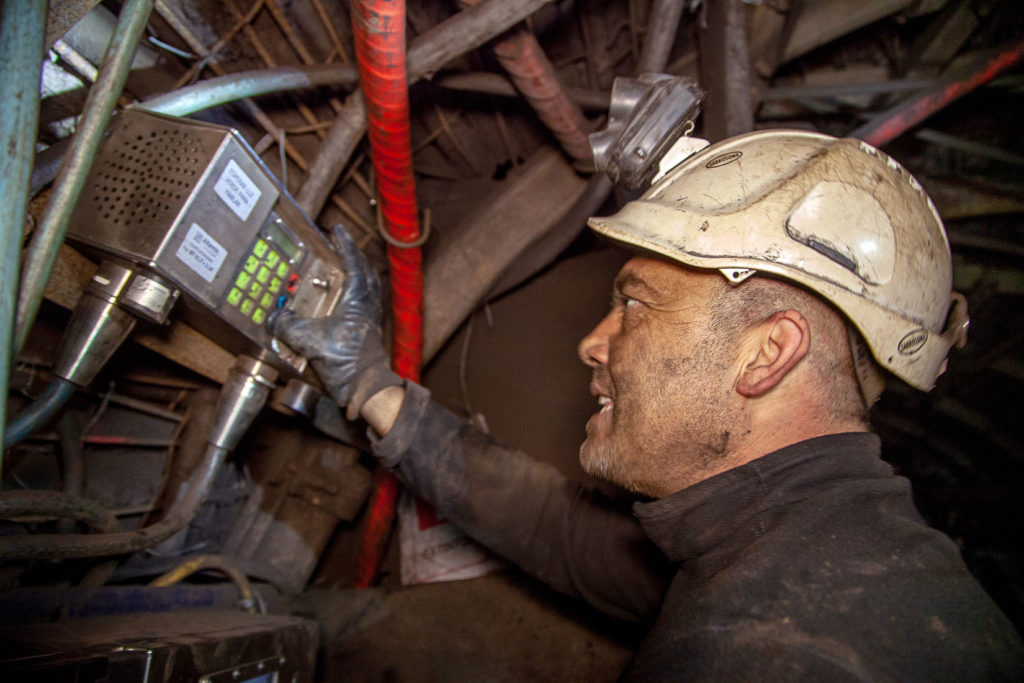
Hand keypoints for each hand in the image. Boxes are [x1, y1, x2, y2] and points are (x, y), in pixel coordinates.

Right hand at [267, 225, 400, 419]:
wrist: (365, 388)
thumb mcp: (309, 340)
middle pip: (365, 271)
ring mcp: (370, 318)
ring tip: (342, 268)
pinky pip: (363, 303)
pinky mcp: (367, 331)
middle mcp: (368, 304)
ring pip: (367, 287)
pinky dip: (354, 294)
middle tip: (341, 246)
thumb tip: (272, 318)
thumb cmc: (346, 362)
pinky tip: (341, 300)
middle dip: (353, 256)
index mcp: (358, 298)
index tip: (337, 229)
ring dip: (356, 274)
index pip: (352, 262)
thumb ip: (287, 326)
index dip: (344, 244)